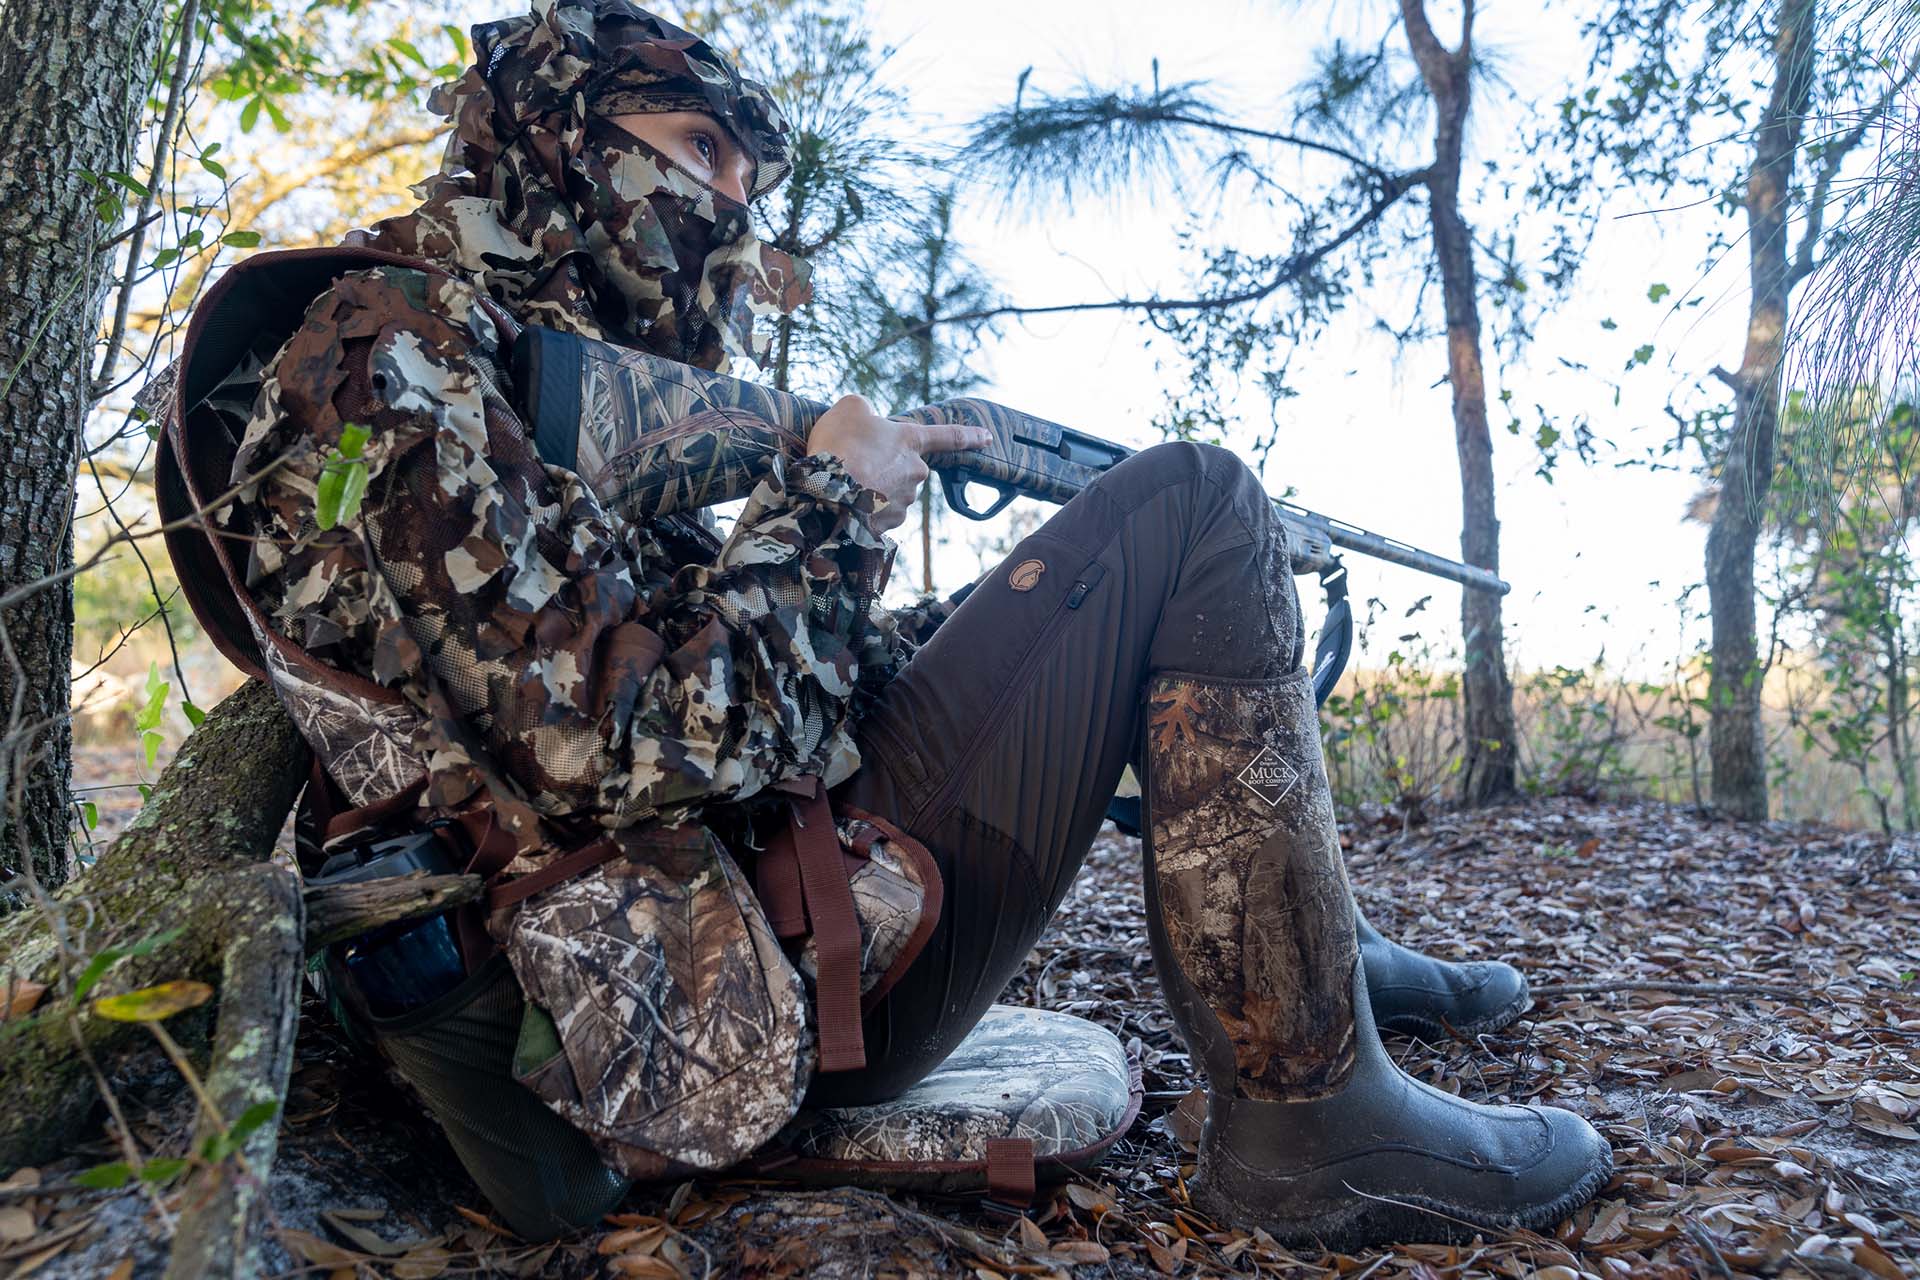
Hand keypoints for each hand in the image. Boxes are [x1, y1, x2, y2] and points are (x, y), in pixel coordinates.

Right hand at [806, 395, 990, 533]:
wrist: (827, 488)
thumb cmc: (839, 443)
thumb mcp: (849, 408)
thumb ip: (864, 408)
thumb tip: (867, 418)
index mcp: (911, 441)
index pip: (948, 436)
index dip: (969, 435)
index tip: (988, 438)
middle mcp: (915, 472)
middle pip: (905, 470)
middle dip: (885, 469)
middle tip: (856, 464)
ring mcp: (904, 500)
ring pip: (890, 494)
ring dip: (873, 490)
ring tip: (846, 484)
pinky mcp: (890, 523)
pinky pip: (879, 515)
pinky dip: (865, 510)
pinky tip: (846, 502)